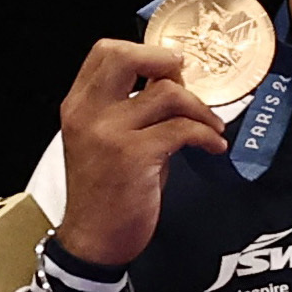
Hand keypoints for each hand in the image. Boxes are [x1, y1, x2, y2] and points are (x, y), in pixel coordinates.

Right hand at [48, 31, 239, 269]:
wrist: (94, 239)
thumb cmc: (106, 192)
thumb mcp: (108, 140)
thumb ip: (132, 108)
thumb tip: (173, 82)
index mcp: (79, 106)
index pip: (105, 51)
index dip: (144, 51)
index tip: (167, 70)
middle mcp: (88, 113)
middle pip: (127, 56)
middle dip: (167, 62)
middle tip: (186, 84)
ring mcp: (108, 133)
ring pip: (167, 93)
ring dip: (199, 108)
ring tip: (211, 126)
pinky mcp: (133, 156)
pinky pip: (183, 129)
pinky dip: (206, 135)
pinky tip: (213, 147)